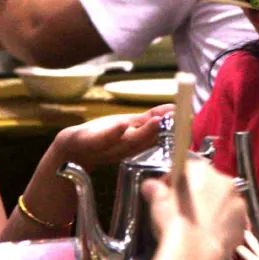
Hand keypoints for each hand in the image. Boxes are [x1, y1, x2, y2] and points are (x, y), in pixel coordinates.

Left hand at [57, 104, 172, 168]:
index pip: (155, 133)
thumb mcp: (128, 127)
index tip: (187, 119)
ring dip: (143, 133)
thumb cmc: (103, 137)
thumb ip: (150, 120)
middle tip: (173, 119)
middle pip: (144, 140)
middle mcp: (124, 147)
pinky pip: (101, 140)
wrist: (72, 151)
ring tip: (156, 121)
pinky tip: (123, 124)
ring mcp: (108, 147)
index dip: (171, 129)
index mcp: (135, 141)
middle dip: (159, 130)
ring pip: (128, 142)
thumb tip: (174, 109)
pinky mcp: (89, 143)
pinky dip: (113, 133)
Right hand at [142, 160, 246, 259]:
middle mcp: (224, 181)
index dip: (177, 182)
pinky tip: (210, 235)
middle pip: (209, 184)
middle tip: (184, 211)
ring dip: (214, 209)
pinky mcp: (243, 222)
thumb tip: (150, 186)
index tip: (170, 193)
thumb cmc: (175, 221)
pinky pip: (233, 220)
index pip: (188, 169)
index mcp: (203, 170)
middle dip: (199, 194)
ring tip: (198, 225)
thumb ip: (156, 189)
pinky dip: (224, 225)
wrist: (193, 251)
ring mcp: (237, 202)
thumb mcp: (158, 201)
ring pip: (223, 202)